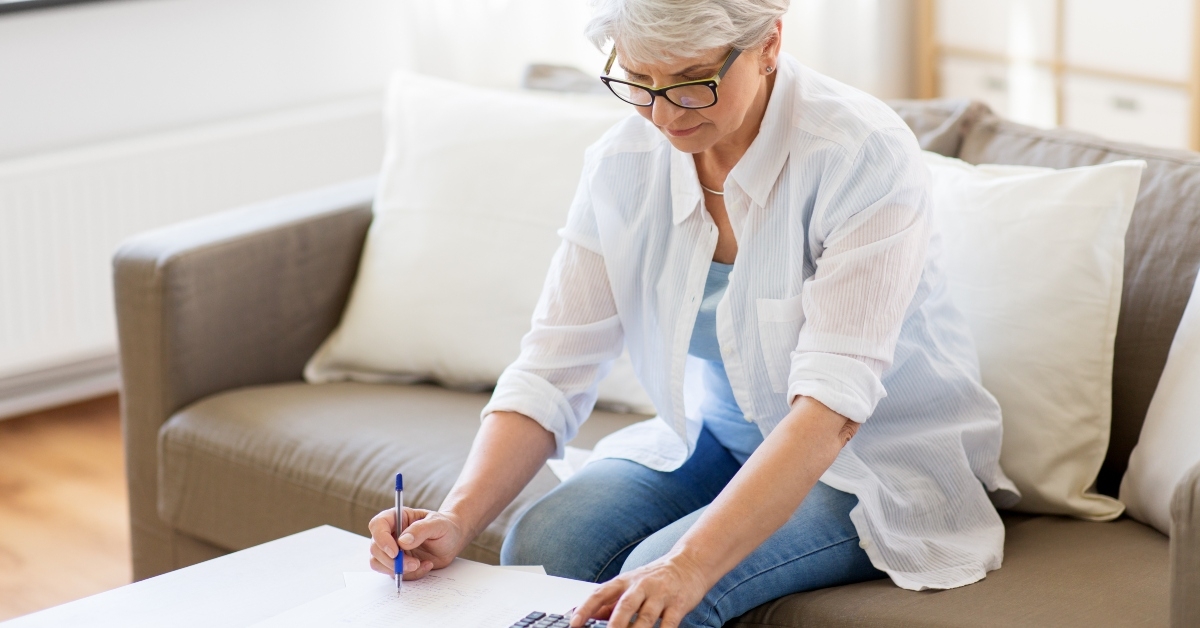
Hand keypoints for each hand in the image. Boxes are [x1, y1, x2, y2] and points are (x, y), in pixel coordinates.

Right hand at [367, 507, 466, 579]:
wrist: (452, 541)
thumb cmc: (445, 527)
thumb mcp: (437, 524)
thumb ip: (420, 530)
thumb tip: (402, 542)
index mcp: (397, 518)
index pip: (377, 525)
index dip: (381, 539)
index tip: (395, 551)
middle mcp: (391, 534)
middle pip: (376, 548)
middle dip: (392, 560)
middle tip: (413, 563)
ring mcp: (392, 550)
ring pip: (378, 563)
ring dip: (397, 569)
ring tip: (419, 564)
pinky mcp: (397, 564)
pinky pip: (393, 574)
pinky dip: (409, 575)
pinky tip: (425, 566)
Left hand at [570, 553, 710, 627]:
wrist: (689, 564)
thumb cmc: (655, 578)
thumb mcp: (630, 584)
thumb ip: (611, 601)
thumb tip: (589, 617)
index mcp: (624, 581)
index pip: (600, 594)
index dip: (585, 608)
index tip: (573, 623)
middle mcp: (641, 586)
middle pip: (625, 606)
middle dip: (614, 624)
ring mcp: (660, 595)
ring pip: (646, 617)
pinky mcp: (678, 604)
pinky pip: (669, 623)